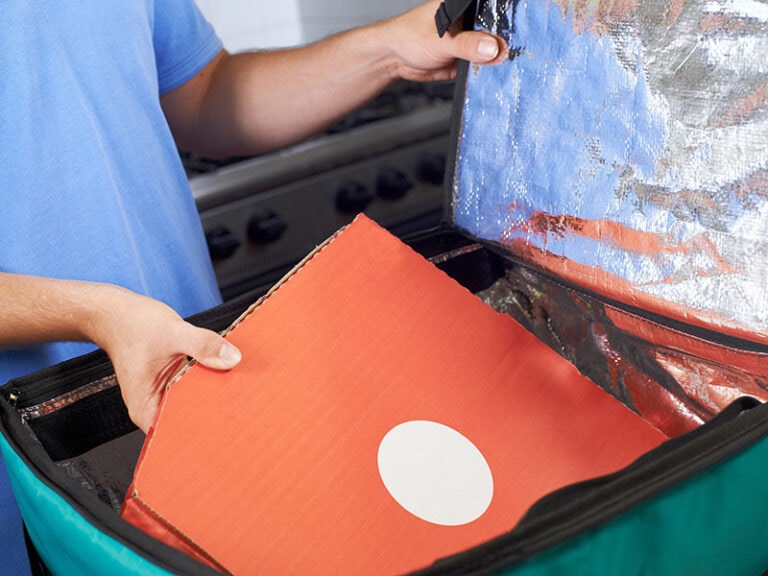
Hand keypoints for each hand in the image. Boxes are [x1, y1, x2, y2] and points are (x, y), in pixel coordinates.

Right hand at [88, 287, 240, 432]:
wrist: (116, 314)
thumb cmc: (132, 326)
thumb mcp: (173, 332)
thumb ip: (203, 345)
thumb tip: (231, 359)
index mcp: (146, 409)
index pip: (180, 436)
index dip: (205, 434)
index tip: (230, 426)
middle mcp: (152, 408)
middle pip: (190, 422)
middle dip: (214, 414)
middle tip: (241, 406)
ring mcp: (161, 396)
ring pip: (193, 405)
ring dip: (212, 397)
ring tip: (237, 390)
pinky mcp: (169, 384)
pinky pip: (192, 390)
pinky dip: (206, 383)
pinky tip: (223, 375)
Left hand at [377, 0, 507, 81]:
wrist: (394, 59)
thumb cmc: (409, 37)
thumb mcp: (441, 40)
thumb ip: (467, 44)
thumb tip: (493, 48)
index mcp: (466, 2)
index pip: (496, 5)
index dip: (508, 17)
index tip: (521, 30)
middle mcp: (472, 17)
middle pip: (501, 26)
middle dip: (508, 40)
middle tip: (514, 52)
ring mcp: (473, 37)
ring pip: (496, 46)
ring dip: (501, 57)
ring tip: (507, 63)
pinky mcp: (470, 56)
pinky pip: (486, 64)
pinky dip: (491, 70)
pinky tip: (498, 74)